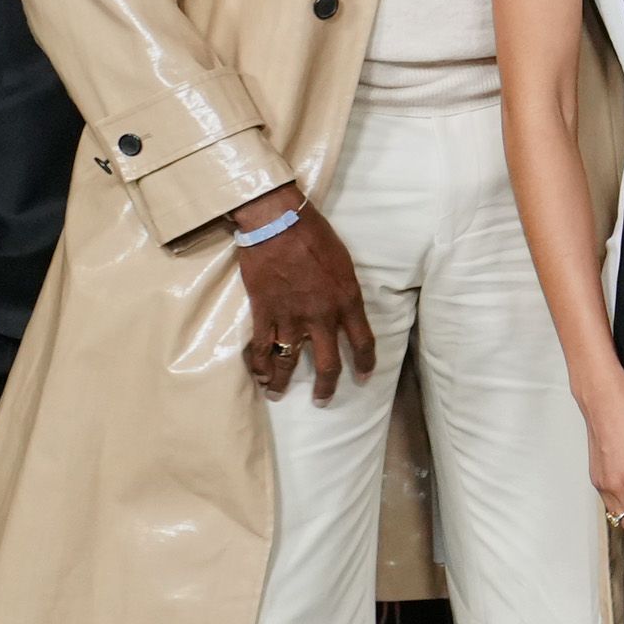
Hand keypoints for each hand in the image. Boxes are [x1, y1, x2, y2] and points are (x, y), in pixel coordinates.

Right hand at [230, 189, 375, 400]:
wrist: (277, 223)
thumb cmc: (314, 235)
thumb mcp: (343, 263)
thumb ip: (344, 290)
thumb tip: (342, 308)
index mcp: (347, 301)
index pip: (363, 342)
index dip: (364, 363)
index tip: (363, 377)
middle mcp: (322, 316)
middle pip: (327, 364)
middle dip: (326, 386)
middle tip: (323, 400)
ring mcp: (291, 317)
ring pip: (289, 361)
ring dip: (282, 382)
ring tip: (277, 395)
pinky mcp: (264, 312)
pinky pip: (261, 347)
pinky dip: (259, 364)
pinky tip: (258, 376)